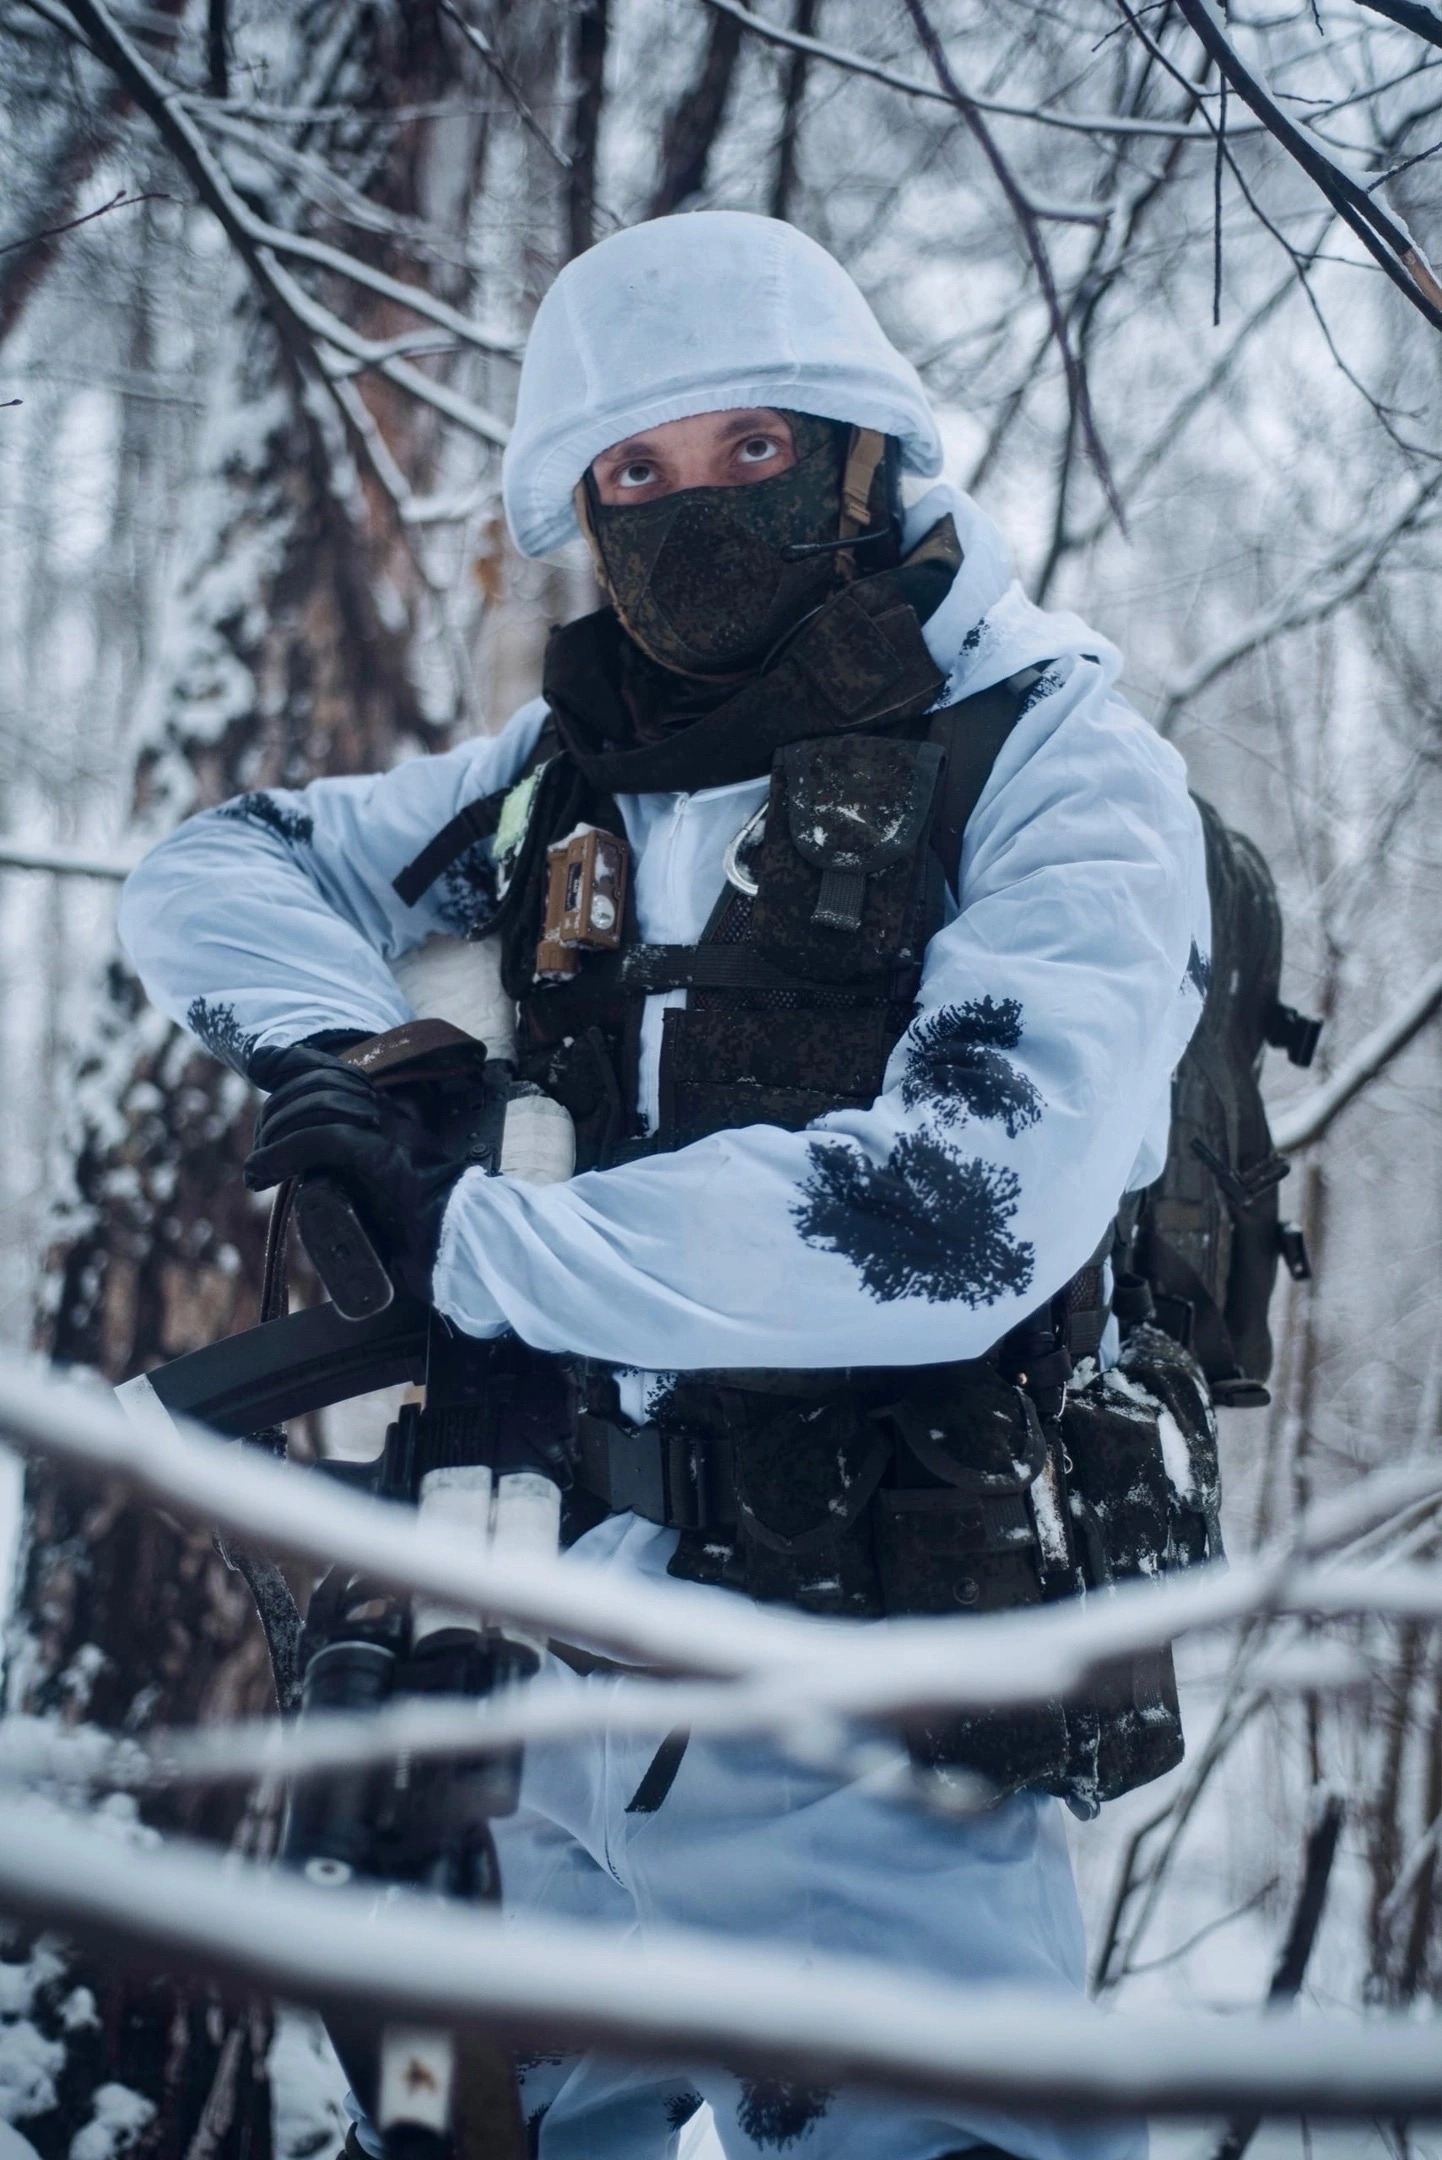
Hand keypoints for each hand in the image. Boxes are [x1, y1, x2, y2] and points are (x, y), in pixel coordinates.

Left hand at [244, 1046, 465, 1300]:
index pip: (338, 1070)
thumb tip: (312, 1193)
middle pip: (320, 1084)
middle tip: (260, 1156)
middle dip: (276, 1112)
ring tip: (259, 1169)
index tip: (264, 1076)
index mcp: (393, 1119)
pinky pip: (325, 1139)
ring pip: (319, 1104)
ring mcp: (391, 1136)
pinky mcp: (385, 1160)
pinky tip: (262, 1173)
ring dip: (276, 1132)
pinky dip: (284, 1152)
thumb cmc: (428, 1235)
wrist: (468, 1251)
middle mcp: (392, 1118)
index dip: (295, 1066)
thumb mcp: (382, 1195)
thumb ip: (354, 1181)